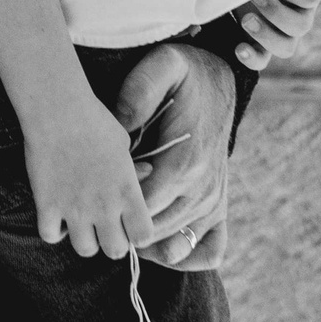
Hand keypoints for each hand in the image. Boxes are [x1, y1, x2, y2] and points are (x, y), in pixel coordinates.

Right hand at [21, 91, 158, 259]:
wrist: (57, 111)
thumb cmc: (94, 121)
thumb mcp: (123, 143)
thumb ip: (134, 168)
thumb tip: (146, 174)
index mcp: (127, 192)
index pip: (143, 236)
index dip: (138, 233)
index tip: (130, 223)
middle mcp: (104, 207)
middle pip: (115, 251)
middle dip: (112, 241)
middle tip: (104, 225)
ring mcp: (74, 209)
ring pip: (85, 250)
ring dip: (84, 238)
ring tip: (80, 220)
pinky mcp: (47, 206)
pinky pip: (50, 236)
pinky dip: (53, 229)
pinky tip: (56, 213)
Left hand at [115, 43, 234, 269]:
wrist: (221, 78)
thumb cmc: (184, 74)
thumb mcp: (162, 66)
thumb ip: (139, 92)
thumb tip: (121, 127)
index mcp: (186, 162)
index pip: (141, 211)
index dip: (115, 209)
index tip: (100, 192)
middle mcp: (204, 190)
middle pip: (153, 234)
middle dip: (123, 226)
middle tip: (102, 207)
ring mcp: (215, 202)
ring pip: (174, 247)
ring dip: (145, 242)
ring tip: (121, 221)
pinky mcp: (220, 207)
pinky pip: (209, 250)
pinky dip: (184, 255)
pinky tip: (159, 245)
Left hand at [228, 0, 320, 68]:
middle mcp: (301, 14)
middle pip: (300, 26)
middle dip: (276, 12)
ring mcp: (282, 32)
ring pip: (286, 47)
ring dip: (266, 36)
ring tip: (245, 19)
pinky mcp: (261, 42)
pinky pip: (263, 60)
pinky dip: (253, 59)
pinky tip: (239, 49)